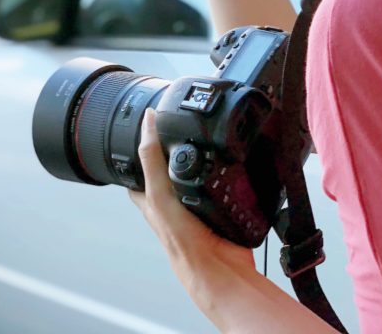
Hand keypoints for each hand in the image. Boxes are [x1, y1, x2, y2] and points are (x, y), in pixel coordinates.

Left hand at [129, 109, 255, 301]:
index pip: (143, 163)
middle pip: (173, 165)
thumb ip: (152, 161)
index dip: (146, 141)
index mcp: (153, 197)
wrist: (219, 267)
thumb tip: (147, 122)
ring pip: (201, 172)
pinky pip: (226, 184)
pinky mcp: (222, 207)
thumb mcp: (159, 194)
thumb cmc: (183, 241)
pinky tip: (238, 164)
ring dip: (210, 160)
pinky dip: (232, 173)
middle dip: (182, 146)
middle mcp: (175, 199)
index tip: (154, 115)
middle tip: (189, 124)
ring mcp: (199, 203)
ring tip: (217, 139)